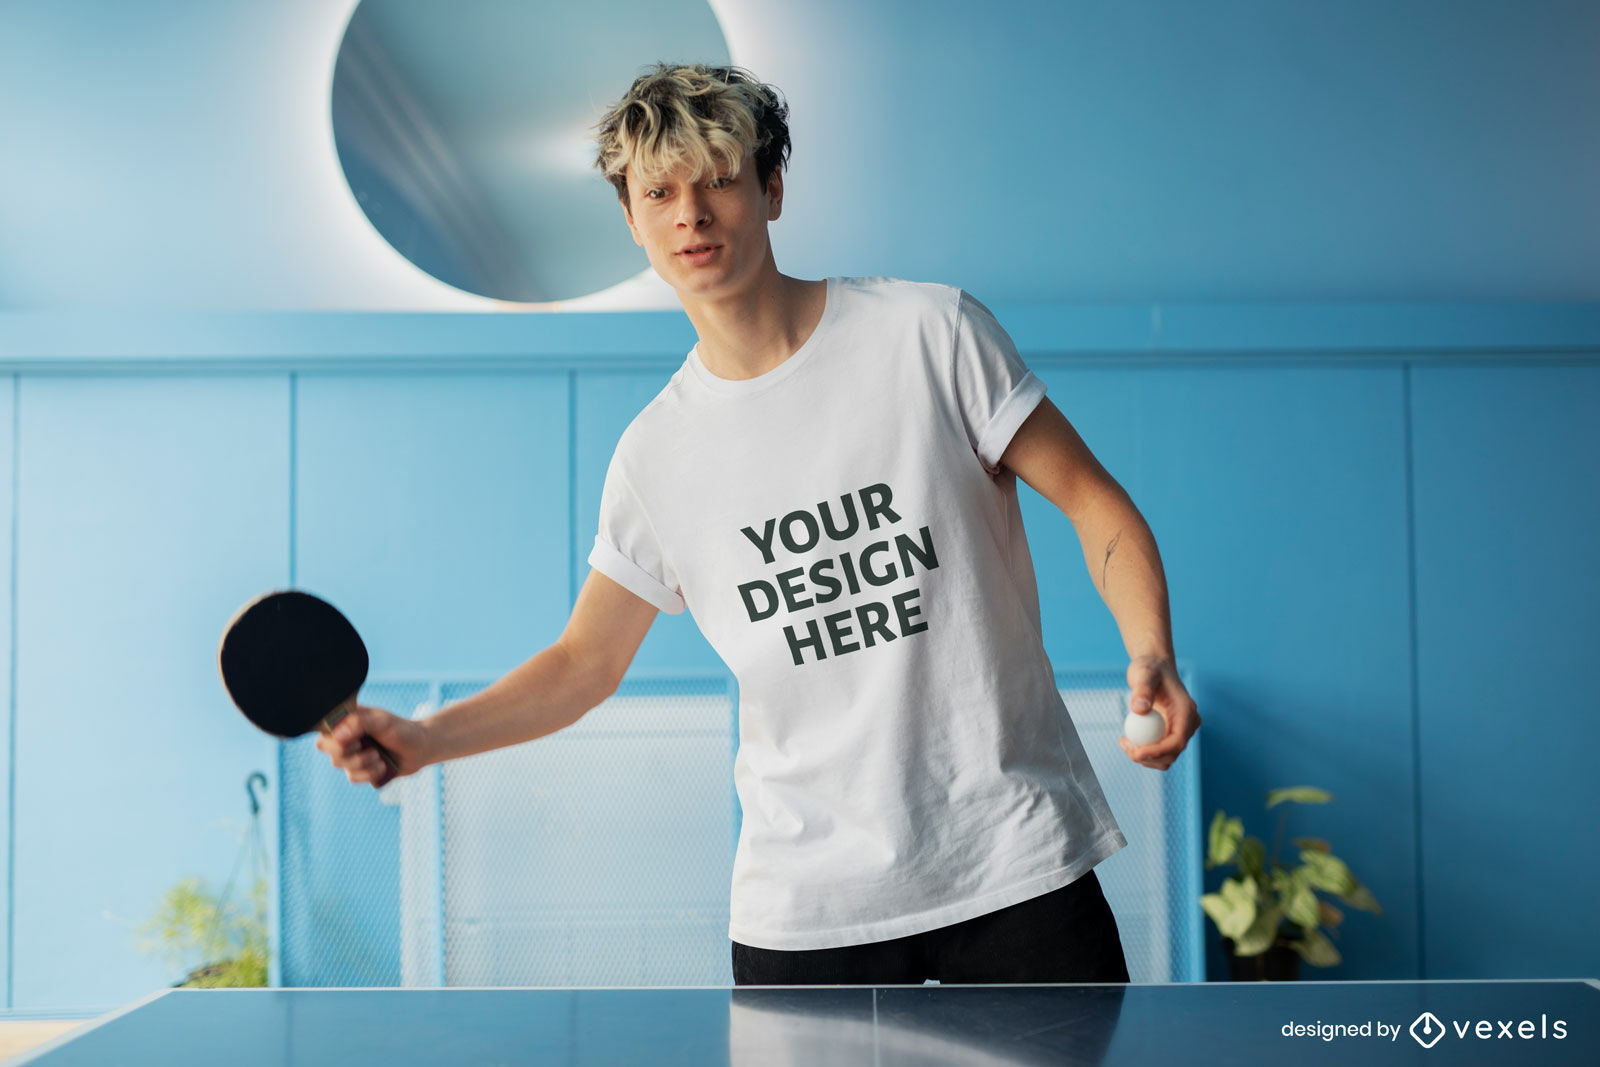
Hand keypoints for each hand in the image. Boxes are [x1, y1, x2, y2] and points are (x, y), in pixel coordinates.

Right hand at [315, 703, 427, 788]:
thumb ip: (359, 724)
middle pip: (326, 747)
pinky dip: (369, 774)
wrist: (420, 749)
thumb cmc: (402, 730)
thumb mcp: (383, 722)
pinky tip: (382, 767)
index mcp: (348, 719)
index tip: (356, 738)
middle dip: (350, 752)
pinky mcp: (359, 770)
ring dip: (362, 763)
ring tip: (379, 757)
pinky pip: (352, 777)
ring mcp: (351, 753)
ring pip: (339, 764)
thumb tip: (338, 735)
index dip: (335, 736)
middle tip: (370, 748)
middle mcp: (345, 735)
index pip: (324, 726)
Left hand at [1117, 656, 1199, 770]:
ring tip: (1123, 742)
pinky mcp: (1171, 734)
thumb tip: (1139, 709)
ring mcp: (1181, 730)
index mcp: (1187, 712)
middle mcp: (1189, 724)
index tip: (1136, 752)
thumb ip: (1142, 689)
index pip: (1177, 741)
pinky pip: (1159, 752)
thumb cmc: (1149, 668)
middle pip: (1172, 754)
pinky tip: (1127, 740)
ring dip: (1144, 758)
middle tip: (1124, 744)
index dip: (1158, 752)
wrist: (1154, 668)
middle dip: (1148, 757)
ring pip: (1166, 758)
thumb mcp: (1144, 674)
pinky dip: (1144, 752)